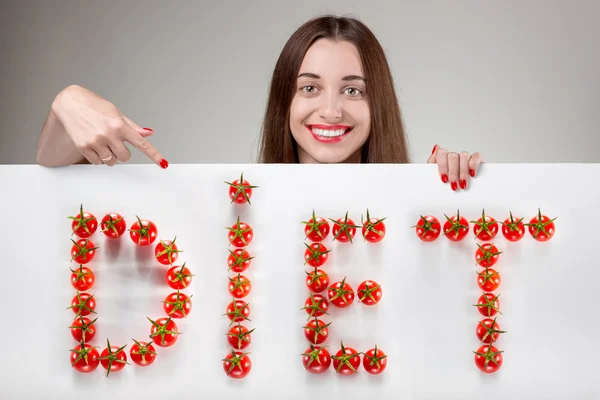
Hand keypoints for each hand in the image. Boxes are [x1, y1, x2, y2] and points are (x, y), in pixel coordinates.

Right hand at [53, 85, 167, 167]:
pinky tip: (94, 145)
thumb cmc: (95, 106)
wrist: (70, 103)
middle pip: (125, 157)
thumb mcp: (116, 113)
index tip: (163, 163)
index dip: (154, 155)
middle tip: (115, 142)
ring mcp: (96, 142)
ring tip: (103, 142)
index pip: (141, 143)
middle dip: (122, 152)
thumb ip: (132, 126)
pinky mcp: (84, 147)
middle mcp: (108, 134)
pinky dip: (99, 158)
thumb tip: (148, 134)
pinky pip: (98, 162)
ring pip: (112, 162)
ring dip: (110, 156)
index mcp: (119, 125)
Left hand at [427, 144, 483, 190]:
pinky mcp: (478, 160)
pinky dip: (474, 165)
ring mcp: (466, 157)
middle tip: (454, 185)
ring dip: (463, 171)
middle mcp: (454, 156)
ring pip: (464, 156)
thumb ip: (433, 163)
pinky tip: (472, 174)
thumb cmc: (446, 184)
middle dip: (453, 173)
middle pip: (453, 156)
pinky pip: (477, 156)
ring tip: (463, 184)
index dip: (442, 166)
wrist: (462, 195)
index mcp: (443, 159)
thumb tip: (436, 148)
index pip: (441, 154)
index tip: (444, 179)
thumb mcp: (436, 177)